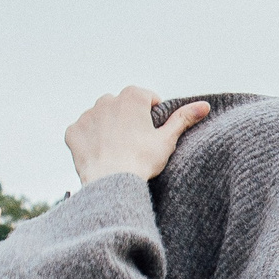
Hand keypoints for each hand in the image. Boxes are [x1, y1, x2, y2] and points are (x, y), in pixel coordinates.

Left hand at [65, 87, 212, 185]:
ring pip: (101, 116)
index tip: (152, 133)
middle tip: (135, 144)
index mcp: (133, 96)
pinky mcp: (73, 131)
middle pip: (123, 105)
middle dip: (128, 119)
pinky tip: (100, 154)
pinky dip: (90, 140)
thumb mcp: (167, 140)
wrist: (111, 182)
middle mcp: (107, 99)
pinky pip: (83, 131)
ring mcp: (87, 114)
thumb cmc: (142, 160)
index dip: (153, 116)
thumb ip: (183, 118)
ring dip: (108, 127)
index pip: (147, 99)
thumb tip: (205, 105)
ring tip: (117, 150)